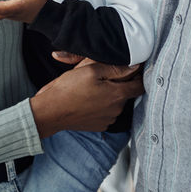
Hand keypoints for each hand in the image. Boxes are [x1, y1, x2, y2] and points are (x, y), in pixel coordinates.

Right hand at [29, 58, 143, 136]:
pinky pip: (107, 113)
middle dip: (118, 84)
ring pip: (116, 103)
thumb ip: (116, 68)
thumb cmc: (69, 89)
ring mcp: (108, 119)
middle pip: (126, 93)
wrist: (51, 112)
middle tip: (101, 76)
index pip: (139, 85)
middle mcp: (116, 110)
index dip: (137, 76)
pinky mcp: (99, 126)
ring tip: (92, 89)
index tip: (130, 69)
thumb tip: (133, 66)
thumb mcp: (91, 70)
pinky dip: (101, 106)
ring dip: (109, 95)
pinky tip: (88, 100)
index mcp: (117, 94)